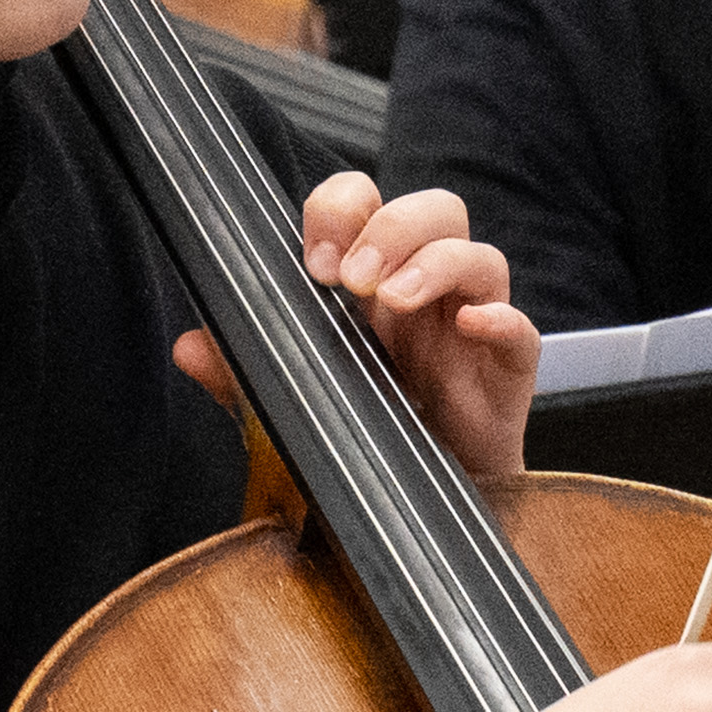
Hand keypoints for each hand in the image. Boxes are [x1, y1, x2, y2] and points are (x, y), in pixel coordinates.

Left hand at [180, 173, 537, 496]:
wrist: (415, 508)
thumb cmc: (362, 432)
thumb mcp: (289, 398)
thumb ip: (240, 373)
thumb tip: (189, 347)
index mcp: (375, 278)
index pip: (367, 204)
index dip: (341, 210)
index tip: (312, 261)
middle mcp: (427, 289)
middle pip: (435, 210)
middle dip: (390, 228)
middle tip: (350, 279)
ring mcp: (471, 325)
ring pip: (480, 256)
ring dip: (434, 263)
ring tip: (392, 300)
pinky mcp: (507, 373)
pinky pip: (523, 330)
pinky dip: (500, 318)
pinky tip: (470, 325)